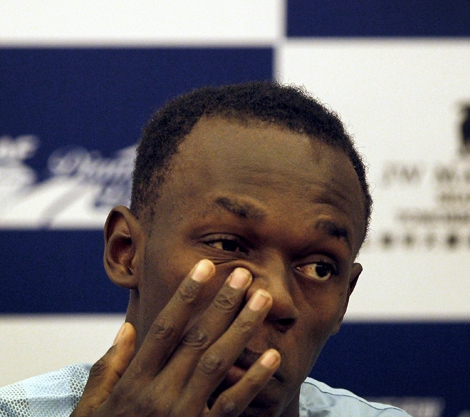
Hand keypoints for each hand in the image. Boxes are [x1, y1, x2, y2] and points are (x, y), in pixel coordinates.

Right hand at [71, 259, 280, 416]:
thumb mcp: (92, 408)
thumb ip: (109, 367)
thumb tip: (127, 329)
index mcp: (134, 382)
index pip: (165, 327)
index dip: (186, 294)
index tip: (204, 267)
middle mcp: (160, 394)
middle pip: (197, 338)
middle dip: (223, 303)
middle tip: (244, 275)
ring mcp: (183, 415)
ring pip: (218, 363)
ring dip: (242, 328)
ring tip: (262, 300)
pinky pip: (232, 406)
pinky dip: (253, 381)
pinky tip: (272, 356)